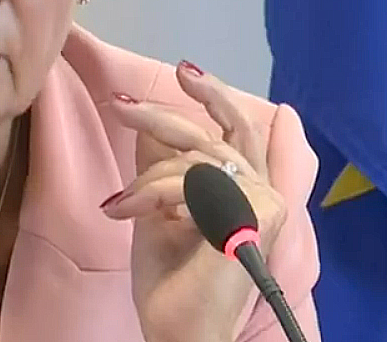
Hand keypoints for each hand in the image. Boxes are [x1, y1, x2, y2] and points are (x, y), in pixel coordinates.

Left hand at [102, 61, 286, 341]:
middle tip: (123, 104)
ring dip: (148, 180)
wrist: (180, 333)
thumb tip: (152, 122)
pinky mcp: (255, 215)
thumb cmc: (173, 285)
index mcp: (248, 192)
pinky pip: (193, 181)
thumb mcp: (160, 211)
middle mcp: (265, 194)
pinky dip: (155, 195)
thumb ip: (165, 167)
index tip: (184, 70)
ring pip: (197, 158)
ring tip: (121, 207)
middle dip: (167, 111)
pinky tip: (134, 214)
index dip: (215, 96)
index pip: (240, 130)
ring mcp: (265, 205)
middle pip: (219, 130)